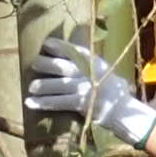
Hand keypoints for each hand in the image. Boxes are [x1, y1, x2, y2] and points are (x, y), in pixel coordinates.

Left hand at [25, 39, 155, 149]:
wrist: (125, 112)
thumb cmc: (113, 92)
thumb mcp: (104, 72)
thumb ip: (89, 64)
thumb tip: (68, 56)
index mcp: (94, 63)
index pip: (74, 50)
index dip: (59, 46)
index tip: (46, 44)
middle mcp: (88, 73)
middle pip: (62, 66)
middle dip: (46, 64)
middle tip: (35, 64)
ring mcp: (84, 88)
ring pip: (57, 84)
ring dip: (41, 85)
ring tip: (31, 87)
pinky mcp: (80, 103)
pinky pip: (57, 102)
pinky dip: (42, 102)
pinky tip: (30, 102)